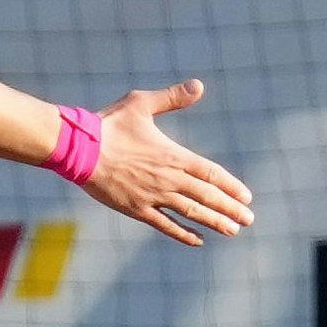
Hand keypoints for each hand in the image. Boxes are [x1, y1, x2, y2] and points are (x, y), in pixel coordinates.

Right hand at [77, 80, 256, 246]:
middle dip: (229, 209)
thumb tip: (199, 86)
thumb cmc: (109, 124)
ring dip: (213, 222)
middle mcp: (168, 178)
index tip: (246, 197)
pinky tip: (198, 240)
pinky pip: (164, 225)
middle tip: (248, 220)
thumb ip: (172, 98)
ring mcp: (152, 196)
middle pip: (207, 196)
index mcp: (173, 155)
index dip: (230, 186)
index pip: (211, 173)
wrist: (79, 149)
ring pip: (191, 212)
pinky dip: (182, 233)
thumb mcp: (141, 104)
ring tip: (232, 231)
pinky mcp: (136, 209)